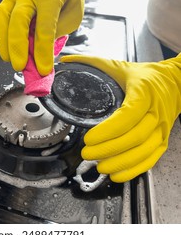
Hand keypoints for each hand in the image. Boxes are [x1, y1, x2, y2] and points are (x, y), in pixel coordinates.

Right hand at [0, 0, 108, 75]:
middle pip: (19, 19)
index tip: (43, 69)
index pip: (44, 25)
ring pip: (2, 17)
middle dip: (18, 45)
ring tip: (10, 60)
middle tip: (19, 66)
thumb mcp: (72, 18)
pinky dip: (1, 37)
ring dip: (3, 42)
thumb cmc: (68, 1)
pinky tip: (7, 51)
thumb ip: (54, 35)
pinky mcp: (7, 4)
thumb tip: (38, 57)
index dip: (43, 50)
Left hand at [60, 54, 180, 181]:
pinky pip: (152, 159)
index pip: (127, 116)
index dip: (108, 130)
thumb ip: (92, 62)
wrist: (177, 82)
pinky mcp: (164, 139)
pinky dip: (134, 169)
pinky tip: (117, 174)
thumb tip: (64, 60)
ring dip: (120, 162)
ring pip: (143, 151)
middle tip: (86, 153)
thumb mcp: (119, 66)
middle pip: (134, 137)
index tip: (88, 138)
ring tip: (99, 166)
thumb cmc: (145, 76)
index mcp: (143, 92)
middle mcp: (155, 112)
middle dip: (108, 149)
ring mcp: (161, 128)